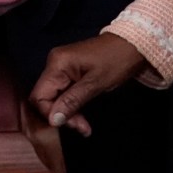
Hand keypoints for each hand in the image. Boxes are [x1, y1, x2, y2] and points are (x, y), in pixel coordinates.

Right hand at [28, 33, 148, 136]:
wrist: (133, 44)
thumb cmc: (117, 61)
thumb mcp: (95, 83)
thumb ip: (72, 101)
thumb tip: (53, 120)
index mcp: (57, 64)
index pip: (39, 96)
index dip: (51, 114)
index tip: (72, 125)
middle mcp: (54, 64)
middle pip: (46, 97)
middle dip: (61, 116)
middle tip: (82, 128)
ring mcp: (61, 67)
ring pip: (54, 97)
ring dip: (67, 113)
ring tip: (85, 127)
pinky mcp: (70, 71)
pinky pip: (63, 93)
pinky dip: (71, 105)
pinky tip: (82, 117)